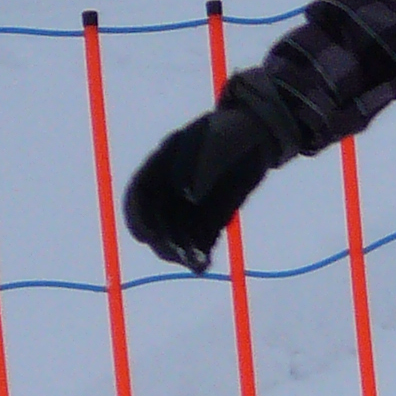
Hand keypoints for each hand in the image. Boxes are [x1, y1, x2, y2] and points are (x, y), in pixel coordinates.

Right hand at [123, 86, 293, 274]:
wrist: (257, 136)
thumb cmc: (232, 132)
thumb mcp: (216, 140)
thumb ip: (201, 164)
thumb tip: (188, 195)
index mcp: (161, 165)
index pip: (139, 195)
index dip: (138, 216)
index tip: (145, 235)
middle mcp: (170, 189)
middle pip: (155, 222)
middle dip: (163, 241)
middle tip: (176, 256)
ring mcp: (189, 205)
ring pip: (176, 235)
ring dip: (181, 252)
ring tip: (196, 263)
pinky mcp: (209, 219)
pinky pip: (200, 240)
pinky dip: (199, 253)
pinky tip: (203, 264)